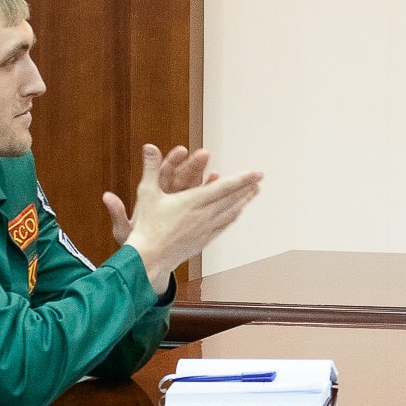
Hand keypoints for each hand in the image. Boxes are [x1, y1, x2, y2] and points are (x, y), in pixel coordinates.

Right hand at [102, 145, 262, 293]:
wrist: (148, 258)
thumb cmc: (146, 226)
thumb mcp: (147, 193)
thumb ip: (151, 167)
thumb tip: (150, 147)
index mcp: (192, 202)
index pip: (224, 187)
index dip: (242, 179)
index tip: (257, 173)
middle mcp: (203, 216)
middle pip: (231, 200)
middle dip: (247, 188)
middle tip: (259, 180)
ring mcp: (205, 230)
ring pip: (230, 213)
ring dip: (243, 202)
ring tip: (253, 194)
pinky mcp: (203, 241)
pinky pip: (223, 226)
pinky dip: (232, 217)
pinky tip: (236, 214)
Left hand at [105, 145, 216, 243]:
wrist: (148, 259)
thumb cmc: (135, 243)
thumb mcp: (124, 229)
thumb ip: (118, 213)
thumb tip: (107, 197)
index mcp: (151, 197)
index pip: (163, 174)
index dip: (172, 161)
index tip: (181, 150)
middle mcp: (167, 198)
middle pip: (182, 177)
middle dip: (193, 165)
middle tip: (204, 154)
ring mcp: (181, 207)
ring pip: (194, 189)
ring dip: (205, 179)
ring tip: (216, 172)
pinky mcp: (191, 217)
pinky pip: (202, 205)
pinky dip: (210, 198)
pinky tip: (219, 193)